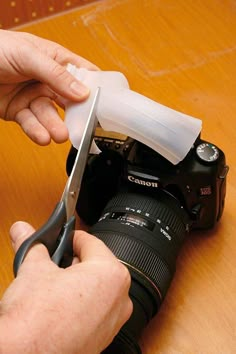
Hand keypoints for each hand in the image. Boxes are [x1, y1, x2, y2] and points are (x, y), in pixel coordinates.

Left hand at [0, 29, 97, 144]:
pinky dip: (38, 131)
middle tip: (82, 127)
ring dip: (55, 127)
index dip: (94, 88)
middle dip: (75, 115)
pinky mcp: (20, 111)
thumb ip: (56, 74)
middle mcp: (47, 79)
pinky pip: (32, 124)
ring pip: (50, 116)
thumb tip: (82, 92)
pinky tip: (43, 136)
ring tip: (59, 135)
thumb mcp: (28, 55)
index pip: (82, 74)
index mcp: (55, 59)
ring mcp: (33, 96)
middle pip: (69, 100)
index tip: (104, 105)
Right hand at [0, 222, 131, 353]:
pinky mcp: (102, 339)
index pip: (91, 242)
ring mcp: (112, 322)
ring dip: (77, 283)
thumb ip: (32, 245)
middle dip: (74, 261)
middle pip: (96, 266)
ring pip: (96, 289)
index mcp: (110, 274)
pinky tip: (59, 306)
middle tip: (54, 261)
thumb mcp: (33, 269)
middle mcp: (119, 299)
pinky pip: (95, 311)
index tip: (62, 237)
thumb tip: (24, 230)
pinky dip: (80, 304)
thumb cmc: (36, 320)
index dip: (71, 237)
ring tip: (54, 284)